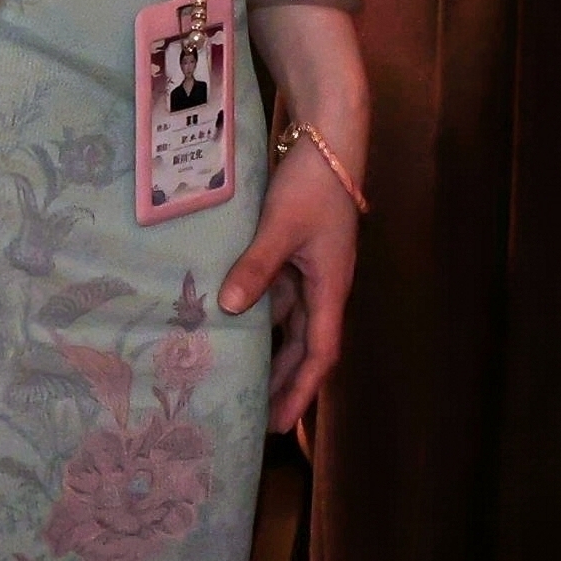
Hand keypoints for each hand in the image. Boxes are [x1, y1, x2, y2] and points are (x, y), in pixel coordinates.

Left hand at [217, 123, 359, 430]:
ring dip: (272, 351)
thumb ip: (257, 266)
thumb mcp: (282, 225)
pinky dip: (262, 313)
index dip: (300, 391)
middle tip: (256, 417)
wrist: (330, 135)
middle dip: (284, 382)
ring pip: (292, 322)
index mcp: (330, 287)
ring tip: (243, 379)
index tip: (280, 425)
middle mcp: (324, 285)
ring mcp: (311, 267)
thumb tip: (229, 308)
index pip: (319, 354)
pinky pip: (280, 293)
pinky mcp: (297, 249)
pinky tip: (235, 318)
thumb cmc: (314, 182)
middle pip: (307, 346)